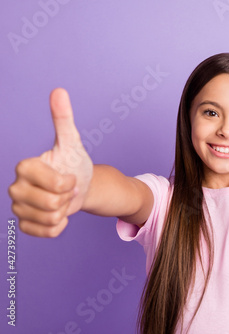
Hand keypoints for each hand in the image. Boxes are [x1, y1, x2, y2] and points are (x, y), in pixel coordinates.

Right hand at [8, 88, 92, 236]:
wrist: (79, 186)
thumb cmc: (73, 164)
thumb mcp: (71, 142)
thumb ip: (63, 119)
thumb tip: (59, 91)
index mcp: (24, 167)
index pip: (54, 184)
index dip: (68, 183)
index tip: (68, 176)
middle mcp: (15, 187)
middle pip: (52, 204)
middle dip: (68, 197)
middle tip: (67, 189)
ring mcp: (18, 207)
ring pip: (51, 219)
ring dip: (65, 211)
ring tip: (62, 199)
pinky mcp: (24, 224)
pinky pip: (47, 232)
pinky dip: (59, 226)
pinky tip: (58, 214)